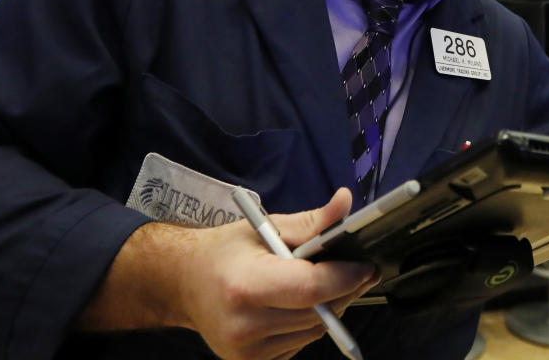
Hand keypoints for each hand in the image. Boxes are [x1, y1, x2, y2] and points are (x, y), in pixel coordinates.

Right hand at [79, 188, 377, 359]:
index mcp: (246, 286)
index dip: (345, 277)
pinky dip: (309, 323)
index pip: (311, 289)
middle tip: (357, 270)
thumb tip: (346, 203)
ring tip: (323, 283)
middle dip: (345, 290)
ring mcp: (247, 352)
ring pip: (315, 330)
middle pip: (319, 312)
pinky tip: (297, 304)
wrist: (182, 283)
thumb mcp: (266, 227)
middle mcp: (245, 325)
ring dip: (329, 307)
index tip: (366, 265)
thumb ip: (311, 222)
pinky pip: (301, 343)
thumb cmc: (225, 250)